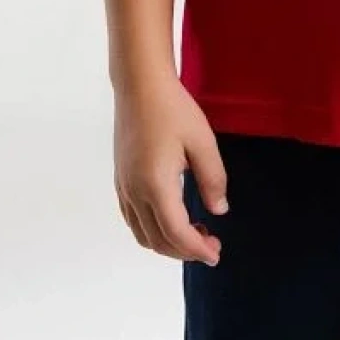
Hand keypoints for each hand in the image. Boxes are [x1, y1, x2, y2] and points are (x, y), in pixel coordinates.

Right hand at [113, 74, 228, 265]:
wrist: (139, 86)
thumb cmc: (173, 109)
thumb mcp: (202, 141)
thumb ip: (213, 179)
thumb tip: (219, 211)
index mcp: (156, 184)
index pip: (176, 233)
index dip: (197, 249)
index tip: (216, 254)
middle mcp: (134, 192)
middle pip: (158, 240)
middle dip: (185, 251)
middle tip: (212, 244)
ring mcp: (124, 187)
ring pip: (142, 234)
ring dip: (168, 243)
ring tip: (195, 233)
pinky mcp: (120, 180)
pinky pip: (133, 219)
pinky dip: (152, 231)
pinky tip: (172, 219)